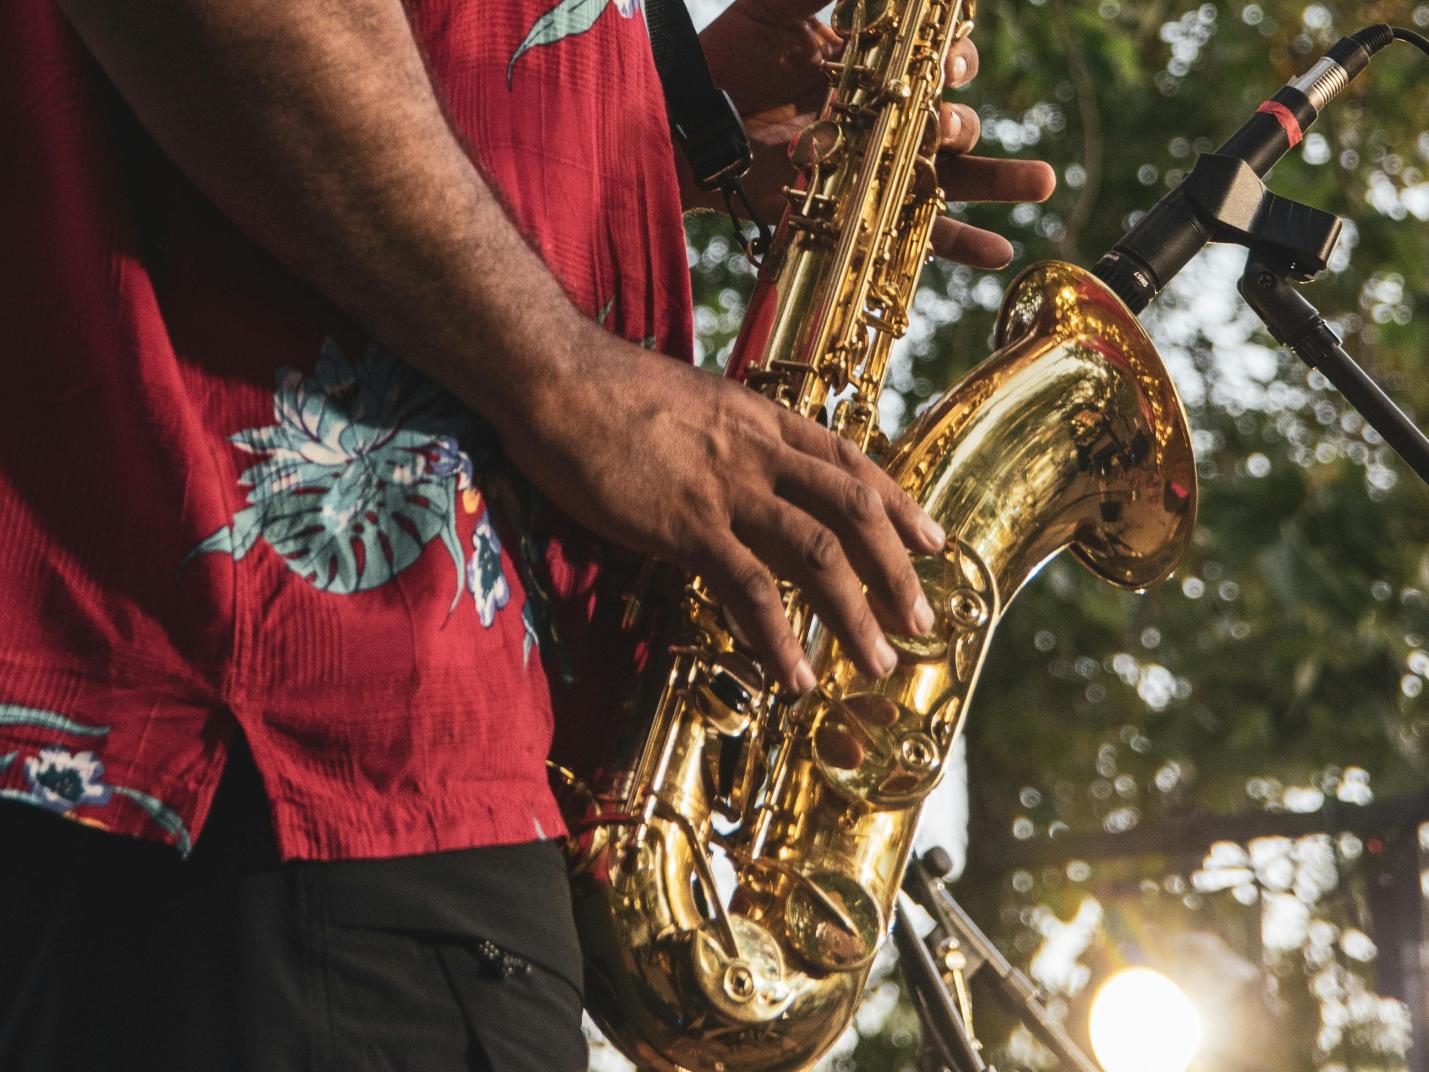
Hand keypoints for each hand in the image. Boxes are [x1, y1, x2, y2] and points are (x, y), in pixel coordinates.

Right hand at [499, 325, 946, 692]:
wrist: (557, 378)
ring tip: (878, 661)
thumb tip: (743, 473)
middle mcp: (760, 452)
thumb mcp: (692, 404)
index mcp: (763, 420)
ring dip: (856, 614)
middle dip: (897, 569)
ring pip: (818, 553)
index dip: (900, 504)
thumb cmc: (608, 391)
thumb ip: (728, 439)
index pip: (851, 463)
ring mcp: (727, 489)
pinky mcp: (686, 525)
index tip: (932, 541)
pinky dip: (778, 638)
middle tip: (923, 620)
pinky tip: (794, 675)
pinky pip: (748, 590)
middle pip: (855, 509)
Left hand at [690, 0, 1055, 266]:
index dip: (958, 58)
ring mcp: (878, 170)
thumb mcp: (780, 5)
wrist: (690, 130)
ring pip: (956, 177)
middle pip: (955, 120)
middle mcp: (887, 118)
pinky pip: (922, 235)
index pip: (941, 61)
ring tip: (1039, 182)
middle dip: (967, 122)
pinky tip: (998, 252)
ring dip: (1001, 179)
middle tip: (944, 127)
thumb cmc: (729, 60)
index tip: (950, 62)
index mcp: (879, 67)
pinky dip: (962, 245)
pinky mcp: (863, 215)